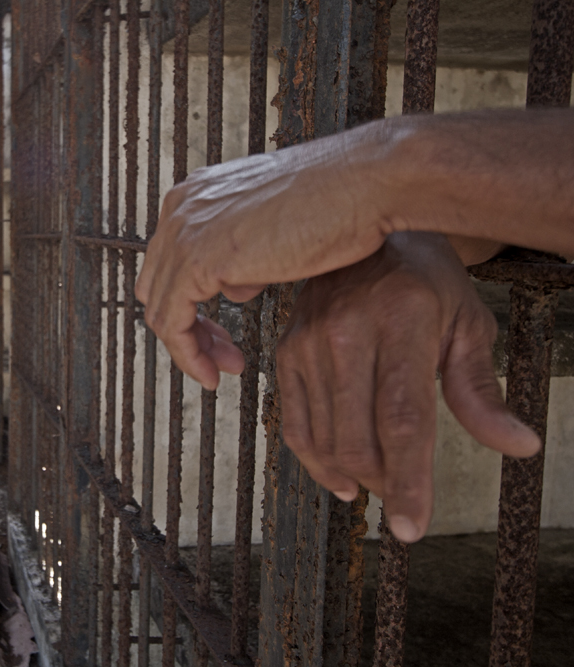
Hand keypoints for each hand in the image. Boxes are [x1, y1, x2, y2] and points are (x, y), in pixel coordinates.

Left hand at [135, 123, 395, 388]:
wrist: (370, 181)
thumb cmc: (342, 200)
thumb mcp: (275, 229)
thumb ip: (244, 256)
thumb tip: (232, 284)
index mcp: (198, 194)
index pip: (171, 264)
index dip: (193, 309)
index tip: (223, 339)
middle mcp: (183, 206)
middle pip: (158, 286)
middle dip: (190, 331)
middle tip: (225, 357)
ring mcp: (185, 230)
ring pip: (160, 309)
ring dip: (190, 350)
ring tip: (222, 371)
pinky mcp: (198, 259)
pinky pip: (172, 323)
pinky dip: (189, 356)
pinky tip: (214, 374)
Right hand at [276, 232, 539, 541]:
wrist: (361, 235)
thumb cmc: (422, 280)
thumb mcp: (466, 323)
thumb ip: (481, 390)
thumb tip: (519, 446)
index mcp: (401, 320)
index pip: (403, 420)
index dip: (409, 481)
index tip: (413, 527)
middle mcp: (346, 331)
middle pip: (357, 439)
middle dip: (383, 483)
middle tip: (403, 497)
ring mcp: (308, 342)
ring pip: (323, 438)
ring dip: (350, 476)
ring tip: (376, 485)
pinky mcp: (285, 352)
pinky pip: (294, 423)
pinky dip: (315, 458)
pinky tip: (338, 472)